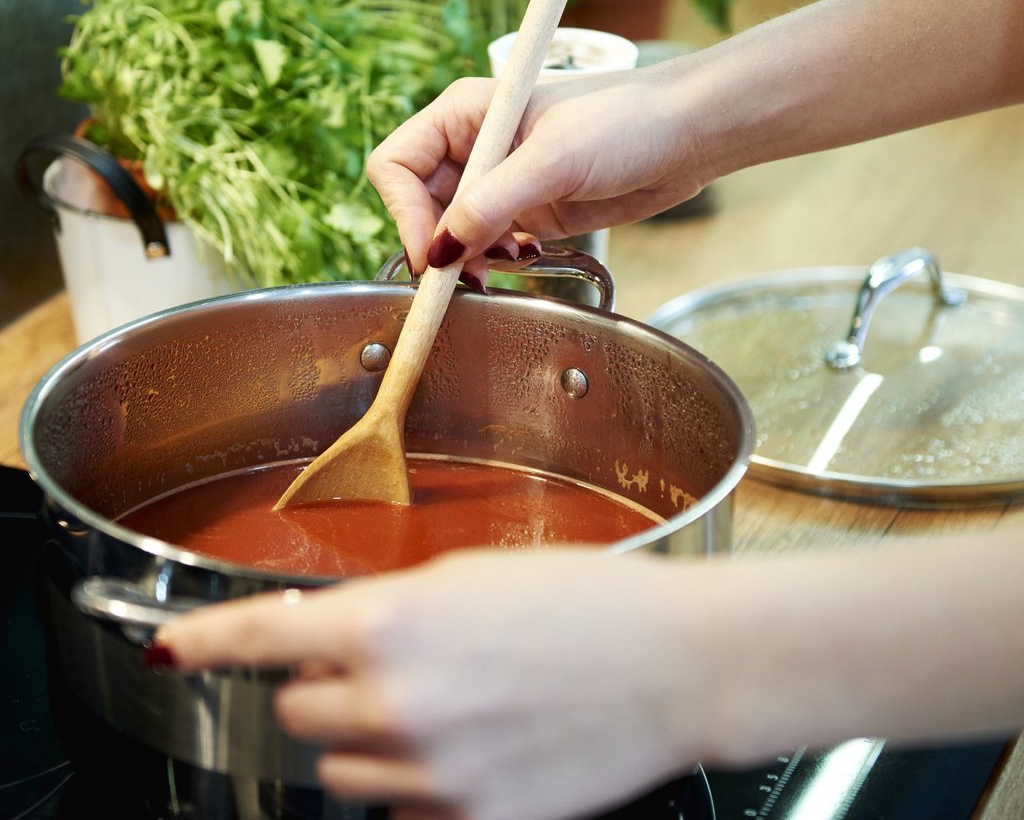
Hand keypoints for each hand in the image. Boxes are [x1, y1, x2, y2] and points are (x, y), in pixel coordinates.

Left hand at [154, 548, 704, 819]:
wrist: (673, 663)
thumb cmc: (585, 602)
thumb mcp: (470, 577)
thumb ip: (388, 609)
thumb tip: (334, 637)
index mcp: (394, 623)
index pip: (265, 637)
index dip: (206, 642)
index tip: (171, 650)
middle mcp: (399, 704)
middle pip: (302, 714)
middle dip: (328, 689)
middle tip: (386, 663)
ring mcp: (433, 775)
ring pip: (342, 772)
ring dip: (369, 739)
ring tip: (441, 704)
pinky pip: (402, 811)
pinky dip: (416, 781)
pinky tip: (472, 744)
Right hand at [367, 68, 708, 277]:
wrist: (684, 136)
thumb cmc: (624, 120)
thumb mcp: (553, 159)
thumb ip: (492, 204)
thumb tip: (439, 251)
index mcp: (464, 115)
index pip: (397, 166)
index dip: (404, 213)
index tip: (430, 254)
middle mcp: (474, 148)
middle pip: (418, 205)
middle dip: (436, 243)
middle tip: (464, 275)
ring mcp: (501, 183)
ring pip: (451, 232)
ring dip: (466, 257)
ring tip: (500, 264)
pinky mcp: (527, 212)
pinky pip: (487, 245)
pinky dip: (494, 260)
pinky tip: (525, 256)